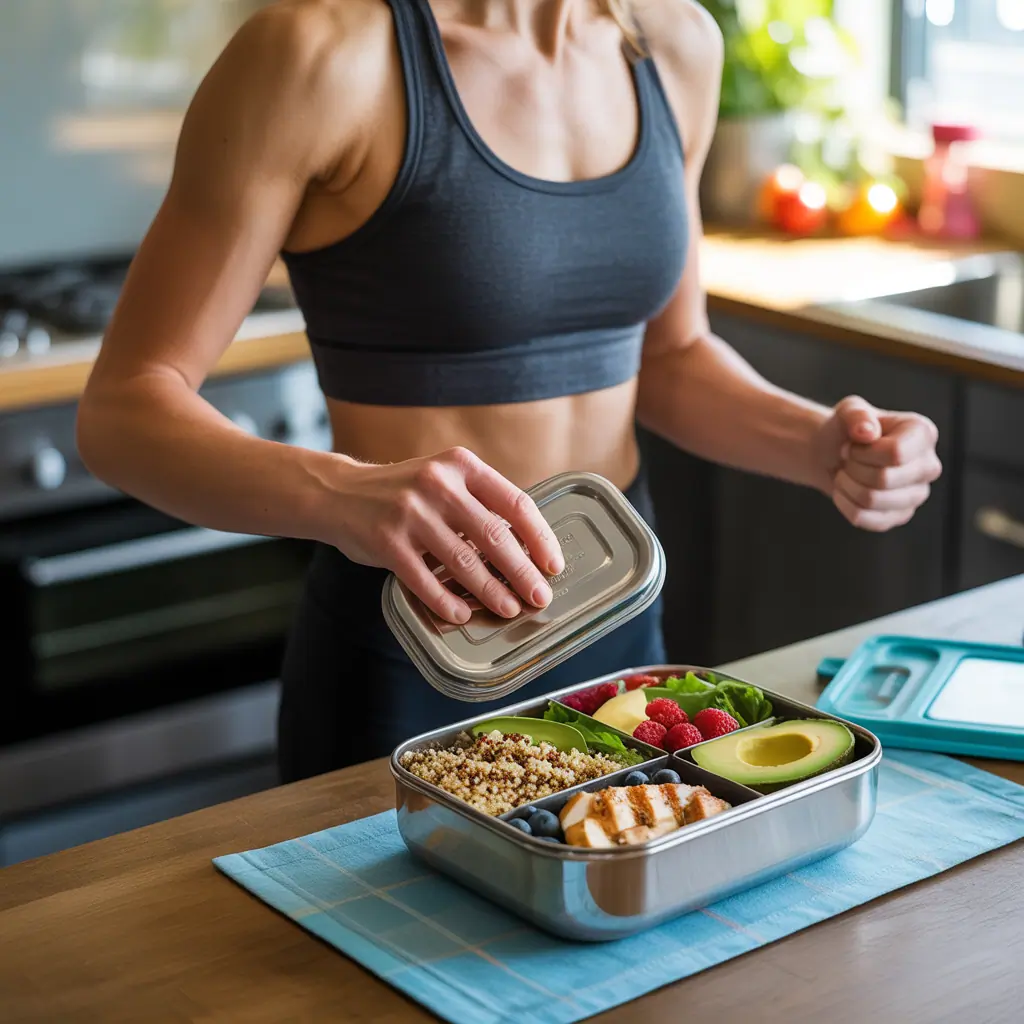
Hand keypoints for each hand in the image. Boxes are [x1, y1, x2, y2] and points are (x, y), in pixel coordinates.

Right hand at [324, 446, 564, 623]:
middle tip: (538, 596)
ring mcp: (411, 513)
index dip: (540, 538)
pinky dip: (447, 602)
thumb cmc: (402, 493)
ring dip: (491, 592)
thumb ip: (478, 501)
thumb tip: (527, 548)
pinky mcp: (387, 542)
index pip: (515, 503)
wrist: (339, 493)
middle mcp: (438, 484)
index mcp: (461, 465)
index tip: (553, 564)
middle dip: (523, 572)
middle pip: (495, 536)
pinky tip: (461, 614)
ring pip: (464, 562)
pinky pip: (426, 581)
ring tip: (508, 608)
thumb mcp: (442, 478)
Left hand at [815, 396, 941, 531]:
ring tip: (846, 473)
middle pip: (883, 479)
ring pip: (872, 501)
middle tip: (847, 459)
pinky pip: (865, 519)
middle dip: (852, 468)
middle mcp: (929, 466)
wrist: (836, 454)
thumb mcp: (848, 411)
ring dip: (846, 485)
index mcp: (923, 434)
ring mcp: (918, 494)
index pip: (895, 453)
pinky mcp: (901, 515)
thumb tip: (866, 431)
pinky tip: (844, 490)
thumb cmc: (848, 430)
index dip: (861, 452)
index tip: (851, 444)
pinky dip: (844, 504)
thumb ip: (856, 414)